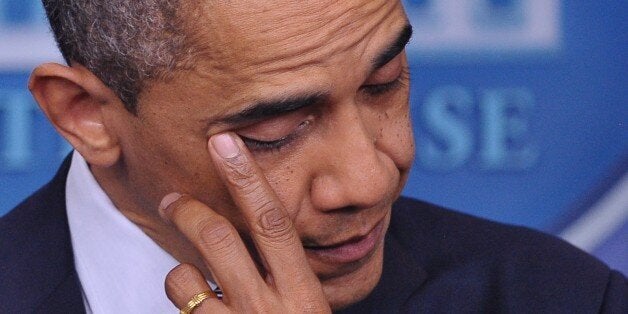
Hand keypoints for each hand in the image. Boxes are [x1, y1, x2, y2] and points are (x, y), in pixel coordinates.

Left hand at [159, 133, 330, 312]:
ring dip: (181, 269)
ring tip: (188, 275)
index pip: (273, 222)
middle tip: (172, 199)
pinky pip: (180, 301)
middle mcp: (268, 307)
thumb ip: (290, 276)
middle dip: (189, 211)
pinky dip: (181, 293)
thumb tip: (264, 236)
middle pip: (219, 239)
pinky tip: (195, 303)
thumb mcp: (309, 309)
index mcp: (302, 293)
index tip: (226, 143)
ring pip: (185, 275)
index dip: (247, 178)